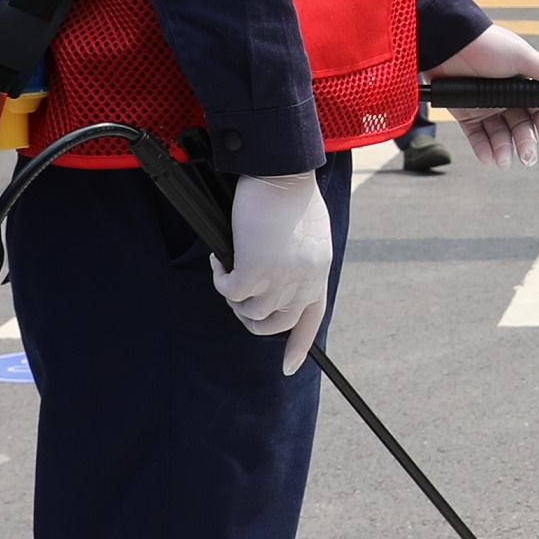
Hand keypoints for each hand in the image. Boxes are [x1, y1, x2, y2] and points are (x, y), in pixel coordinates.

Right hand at [217, 170, 334, 374]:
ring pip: (251, 312)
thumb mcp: (309, 232)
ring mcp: (281, 279)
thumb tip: (279, 275)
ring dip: (235, 298)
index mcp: (319, 270)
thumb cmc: (292, 192)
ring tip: (228, 272)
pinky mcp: (255, 271)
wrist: (283, 172)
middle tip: (238, 298)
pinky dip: (221, 279)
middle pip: (276, 323)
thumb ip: (299, 258)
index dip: (299, 345)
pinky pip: (231, 292)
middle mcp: (304, 280)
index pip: (311, 318)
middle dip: (253, 318)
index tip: (289, 366)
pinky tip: (219, 260)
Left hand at [445, 24, 538, 168]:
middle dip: (525, 143)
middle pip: (521, 127)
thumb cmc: (488, 44)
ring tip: (503, 161)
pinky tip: (488, 157)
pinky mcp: (464, 113)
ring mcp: (485, 107)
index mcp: (523, 85)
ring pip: (499, 135)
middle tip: (527, 158)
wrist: (450, 41)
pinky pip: (476, 135)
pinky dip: (482, 148)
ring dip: (503, 149)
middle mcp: (506, 99)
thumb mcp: (521, 55)